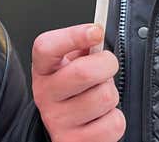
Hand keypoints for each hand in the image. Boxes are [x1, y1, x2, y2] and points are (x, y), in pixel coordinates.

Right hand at [31, 24, 125, 141]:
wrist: (64, 127)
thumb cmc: (73, 89)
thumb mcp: (71, 63)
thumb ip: (83, 45)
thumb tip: (96, 33)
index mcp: (43, 69)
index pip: (47, 47)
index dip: (73, 36)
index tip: (95, 32)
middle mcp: (45, 95)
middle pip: (84, 71)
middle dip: (107, 64)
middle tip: (107, 66)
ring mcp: (58, 121)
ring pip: (104, 97)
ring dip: (112, 94)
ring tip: (100, 96)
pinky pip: (113, 123)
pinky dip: (115, 118)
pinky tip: (101, 117)